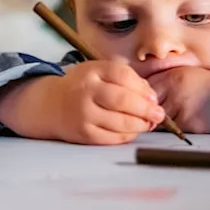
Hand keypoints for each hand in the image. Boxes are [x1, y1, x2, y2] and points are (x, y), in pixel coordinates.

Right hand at [0, 60, 164, 144]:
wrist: (51, 105)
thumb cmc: (82, 88)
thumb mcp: (98, 73)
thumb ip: (125, 79)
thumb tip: (151, 98)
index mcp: (91, 71)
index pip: (123, 75)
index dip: (143, 88)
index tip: (153, 97)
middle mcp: (85, 91)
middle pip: (124, 100)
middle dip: (147, 109)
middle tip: (159, 115)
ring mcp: (84, 114)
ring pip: (122, 122)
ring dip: (141, 125)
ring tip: (147, 123)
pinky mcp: (85, 134)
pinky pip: (115, 138)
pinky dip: (128, 135)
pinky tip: (131, 130)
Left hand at [148, 66, 209, 133]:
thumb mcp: (187, 76)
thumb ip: (164, 84)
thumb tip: (141, 99)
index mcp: (172, 77)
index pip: (143, 91)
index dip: (142, 100)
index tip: (146, 105)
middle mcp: (174, 90)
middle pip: (147, 107)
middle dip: (148, 114)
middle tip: (155, 117)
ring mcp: (181, 107)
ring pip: (158, 122)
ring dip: (163, 124)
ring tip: (177, 119)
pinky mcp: (191, 123)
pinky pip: (174, 131)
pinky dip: (178, 131)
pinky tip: (190, 125)